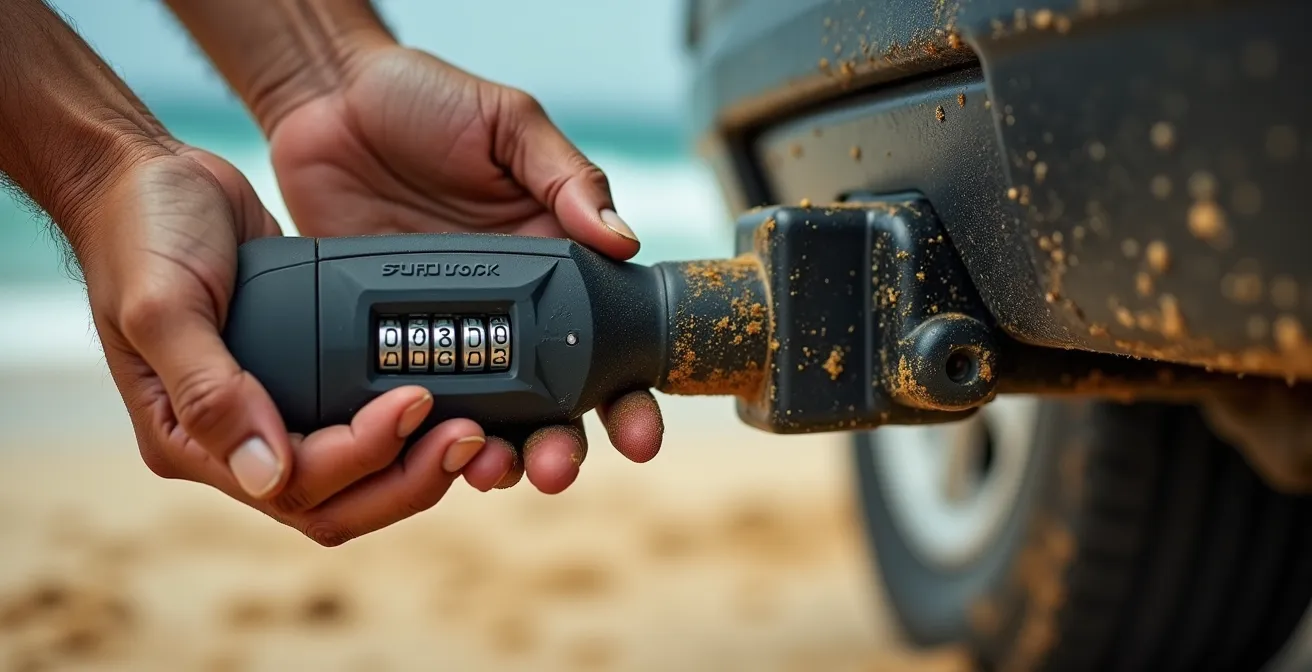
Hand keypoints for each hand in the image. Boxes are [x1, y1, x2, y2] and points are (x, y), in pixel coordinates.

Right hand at [85, 147, 520, 545]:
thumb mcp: (163, 304)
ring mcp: (270, 413)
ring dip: (414, 463)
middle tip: (468, 436)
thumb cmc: (139, 233)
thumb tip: (266, 475)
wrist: (150, 175)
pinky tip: (445, 402)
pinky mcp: (302, 378)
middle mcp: (233, 441)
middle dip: (407, 479)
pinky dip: (402, 427)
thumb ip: (209, 390)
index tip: (413, 403)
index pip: (293, 485)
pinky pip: (357, 422)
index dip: (362, 456)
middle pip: (335, 501)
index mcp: (189, 440)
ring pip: (355, 476)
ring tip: (472, 429)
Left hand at [264, 44, 664, 493]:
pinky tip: (436, 449)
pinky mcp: (389, 339)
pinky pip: (419, 402)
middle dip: (564, 445)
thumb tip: (624, 240)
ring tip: (496, 469)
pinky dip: (431, 436)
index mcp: (556, 261)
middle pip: (556, 401)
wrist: (326, 101)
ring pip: (492, 417)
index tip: (637, 431)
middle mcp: (512, 307)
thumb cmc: (425, 99)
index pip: (607, 341)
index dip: (628, 393)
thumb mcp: (508, 123)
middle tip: (555, 467)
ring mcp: (451, 330)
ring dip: (502, 455)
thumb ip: (566, 178)